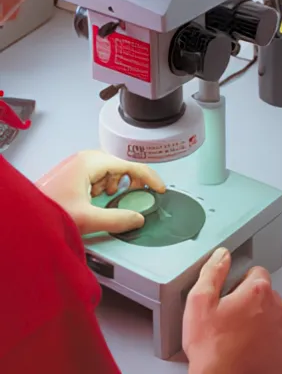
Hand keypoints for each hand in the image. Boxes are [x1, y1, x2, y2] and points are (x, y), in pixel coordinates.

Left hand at [36, 150, 164, 235]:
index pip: (129, 164)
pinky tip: (98, 198)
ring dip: (116, 183)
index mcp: (90, 162)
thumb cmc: (49, 210)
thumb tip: (138, 218)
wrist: (25, 216)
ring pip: (109, 169)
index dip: (148, 177)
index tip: (159, 188)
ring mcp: (78, 164)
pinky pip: (98, 175)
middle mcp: (85, 159)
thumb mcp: (88, 218)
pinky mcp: (74, 172)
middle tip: (138, 195)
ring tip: (110, 198)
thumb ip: (117, 219)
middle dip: (131, 180)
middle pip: (120, 164)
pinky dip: (104, 186)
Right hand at [183, 248, 281, 373]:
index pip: (257, 271)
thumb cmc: (210, 347)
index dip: (240, 281)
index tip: (230, 294)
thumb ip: (212, 271)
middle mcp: (277, 309)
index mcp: (257, 292)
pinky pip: (279, 337)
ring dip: (260, 319)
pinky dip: (267, 340)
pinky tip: (248, 347)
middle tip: (230, 316)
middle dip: (250, 300)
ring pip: (274, 315)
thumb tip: (222, 255)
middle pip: (266, 293)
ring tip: (237, 333)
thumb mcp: (199, 301)